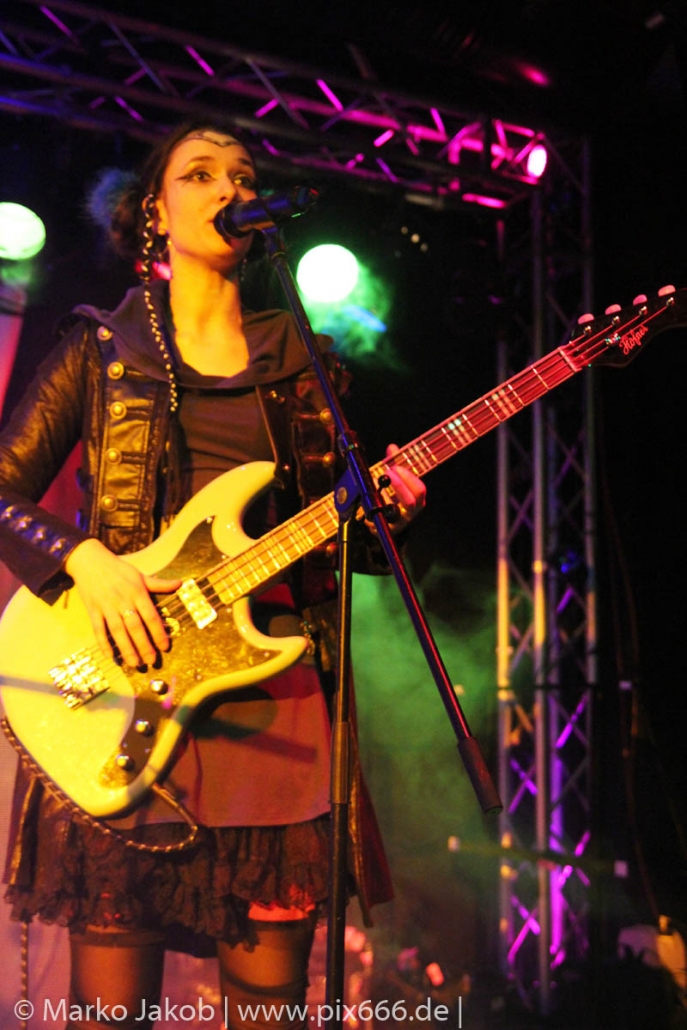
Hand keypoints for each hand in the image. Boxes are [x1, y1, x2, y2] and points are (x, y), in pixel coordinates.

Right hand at [65, 538, 180, 666]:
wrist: (89, 561)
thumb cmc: (118, 569)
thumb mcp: (140, 575)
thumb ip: (159, 584)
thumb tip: (180, 583)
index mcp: (137, 592)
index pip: (150, 616)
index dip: (158, 632)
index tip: (165, 647)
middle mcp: (122, 600)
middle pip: (134, 627)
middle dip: (144, 645)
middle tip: (151, 661)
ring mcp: (106, 606)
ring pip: (117, 631)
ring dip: (126, 649)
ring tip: (135, 663)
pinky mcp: (92, 610)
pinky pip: (98, 629)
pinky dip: (103, 643)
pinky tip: (111, 657)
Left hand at [381, 443, 426, 529]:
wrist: (381, 519)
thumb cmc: (391, 496)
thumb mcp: (395, 478)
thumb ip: (394, 463)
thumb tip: (392, 447)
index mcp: (417, 499)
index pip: (420, 489)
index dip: (408, 478)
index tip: (395, 467)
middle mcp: (410, 512)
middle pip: (411, 502)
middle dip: (399, 486)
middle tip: (387, 473)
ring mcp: (398, 522)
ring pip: (394, 510)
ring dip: (383, 494)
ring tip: (375, 483)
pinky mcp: (385, 529)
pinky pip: (380, 517)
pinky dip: (374, 505)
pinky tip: (370, 498)